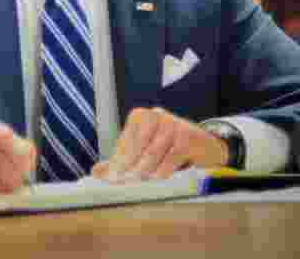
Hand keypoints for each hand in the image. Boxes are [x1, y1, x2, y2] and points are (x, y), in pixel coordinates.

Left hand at [91, 107, 228, 181]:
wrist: (203, 145)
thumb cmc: (167, 147)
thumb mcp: (143, 149)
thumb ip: (120, 160)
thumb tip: (96, 172)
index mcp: (140, 116)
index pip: (125, 140)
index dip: (117, 160)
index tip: (110, 178)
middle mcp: (156, 115)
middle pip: (138, 145)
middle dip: (128, 166)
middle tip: (120, 183)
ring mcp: (173, 124)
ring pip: (154, 151)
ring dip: (144, 169)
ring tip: (136, 183)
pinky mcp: (188, 136)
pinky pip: (172, 155)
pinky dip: (164, 169)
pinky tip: (157, 178)